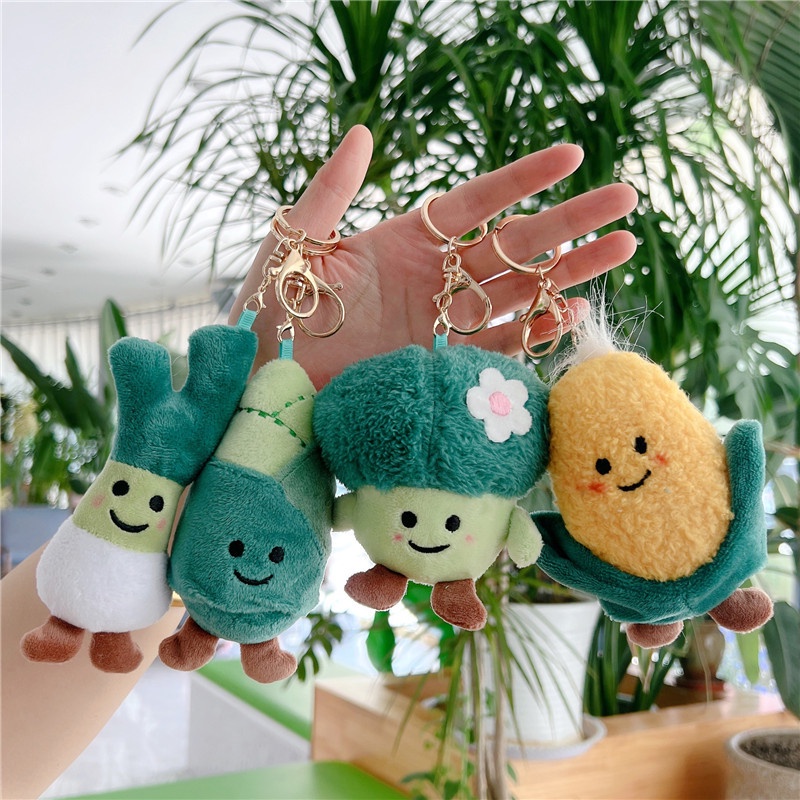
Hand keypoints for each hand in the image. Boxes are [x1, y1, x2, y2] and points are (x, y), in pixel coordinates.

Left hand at [230, 126, 637, 387]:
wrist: (263, 372)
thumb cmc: (272, 303)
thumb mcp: (298, 239)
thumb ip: (332, 190)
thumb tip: (362, 132)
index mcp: (406, 240)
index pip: (476, 203)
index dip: (521, 180)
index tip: (570, 155)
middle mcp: (435, 279)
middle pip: (515, 245)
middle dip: (570, 222)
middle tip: (625, 200)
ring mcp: (442, 324)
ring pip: (518, 294)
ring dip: (569, 274)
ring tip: (620, 250)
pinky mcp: (440, 366)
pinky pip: (496, 348)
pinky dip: (533, 334)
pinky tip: (571, 313)